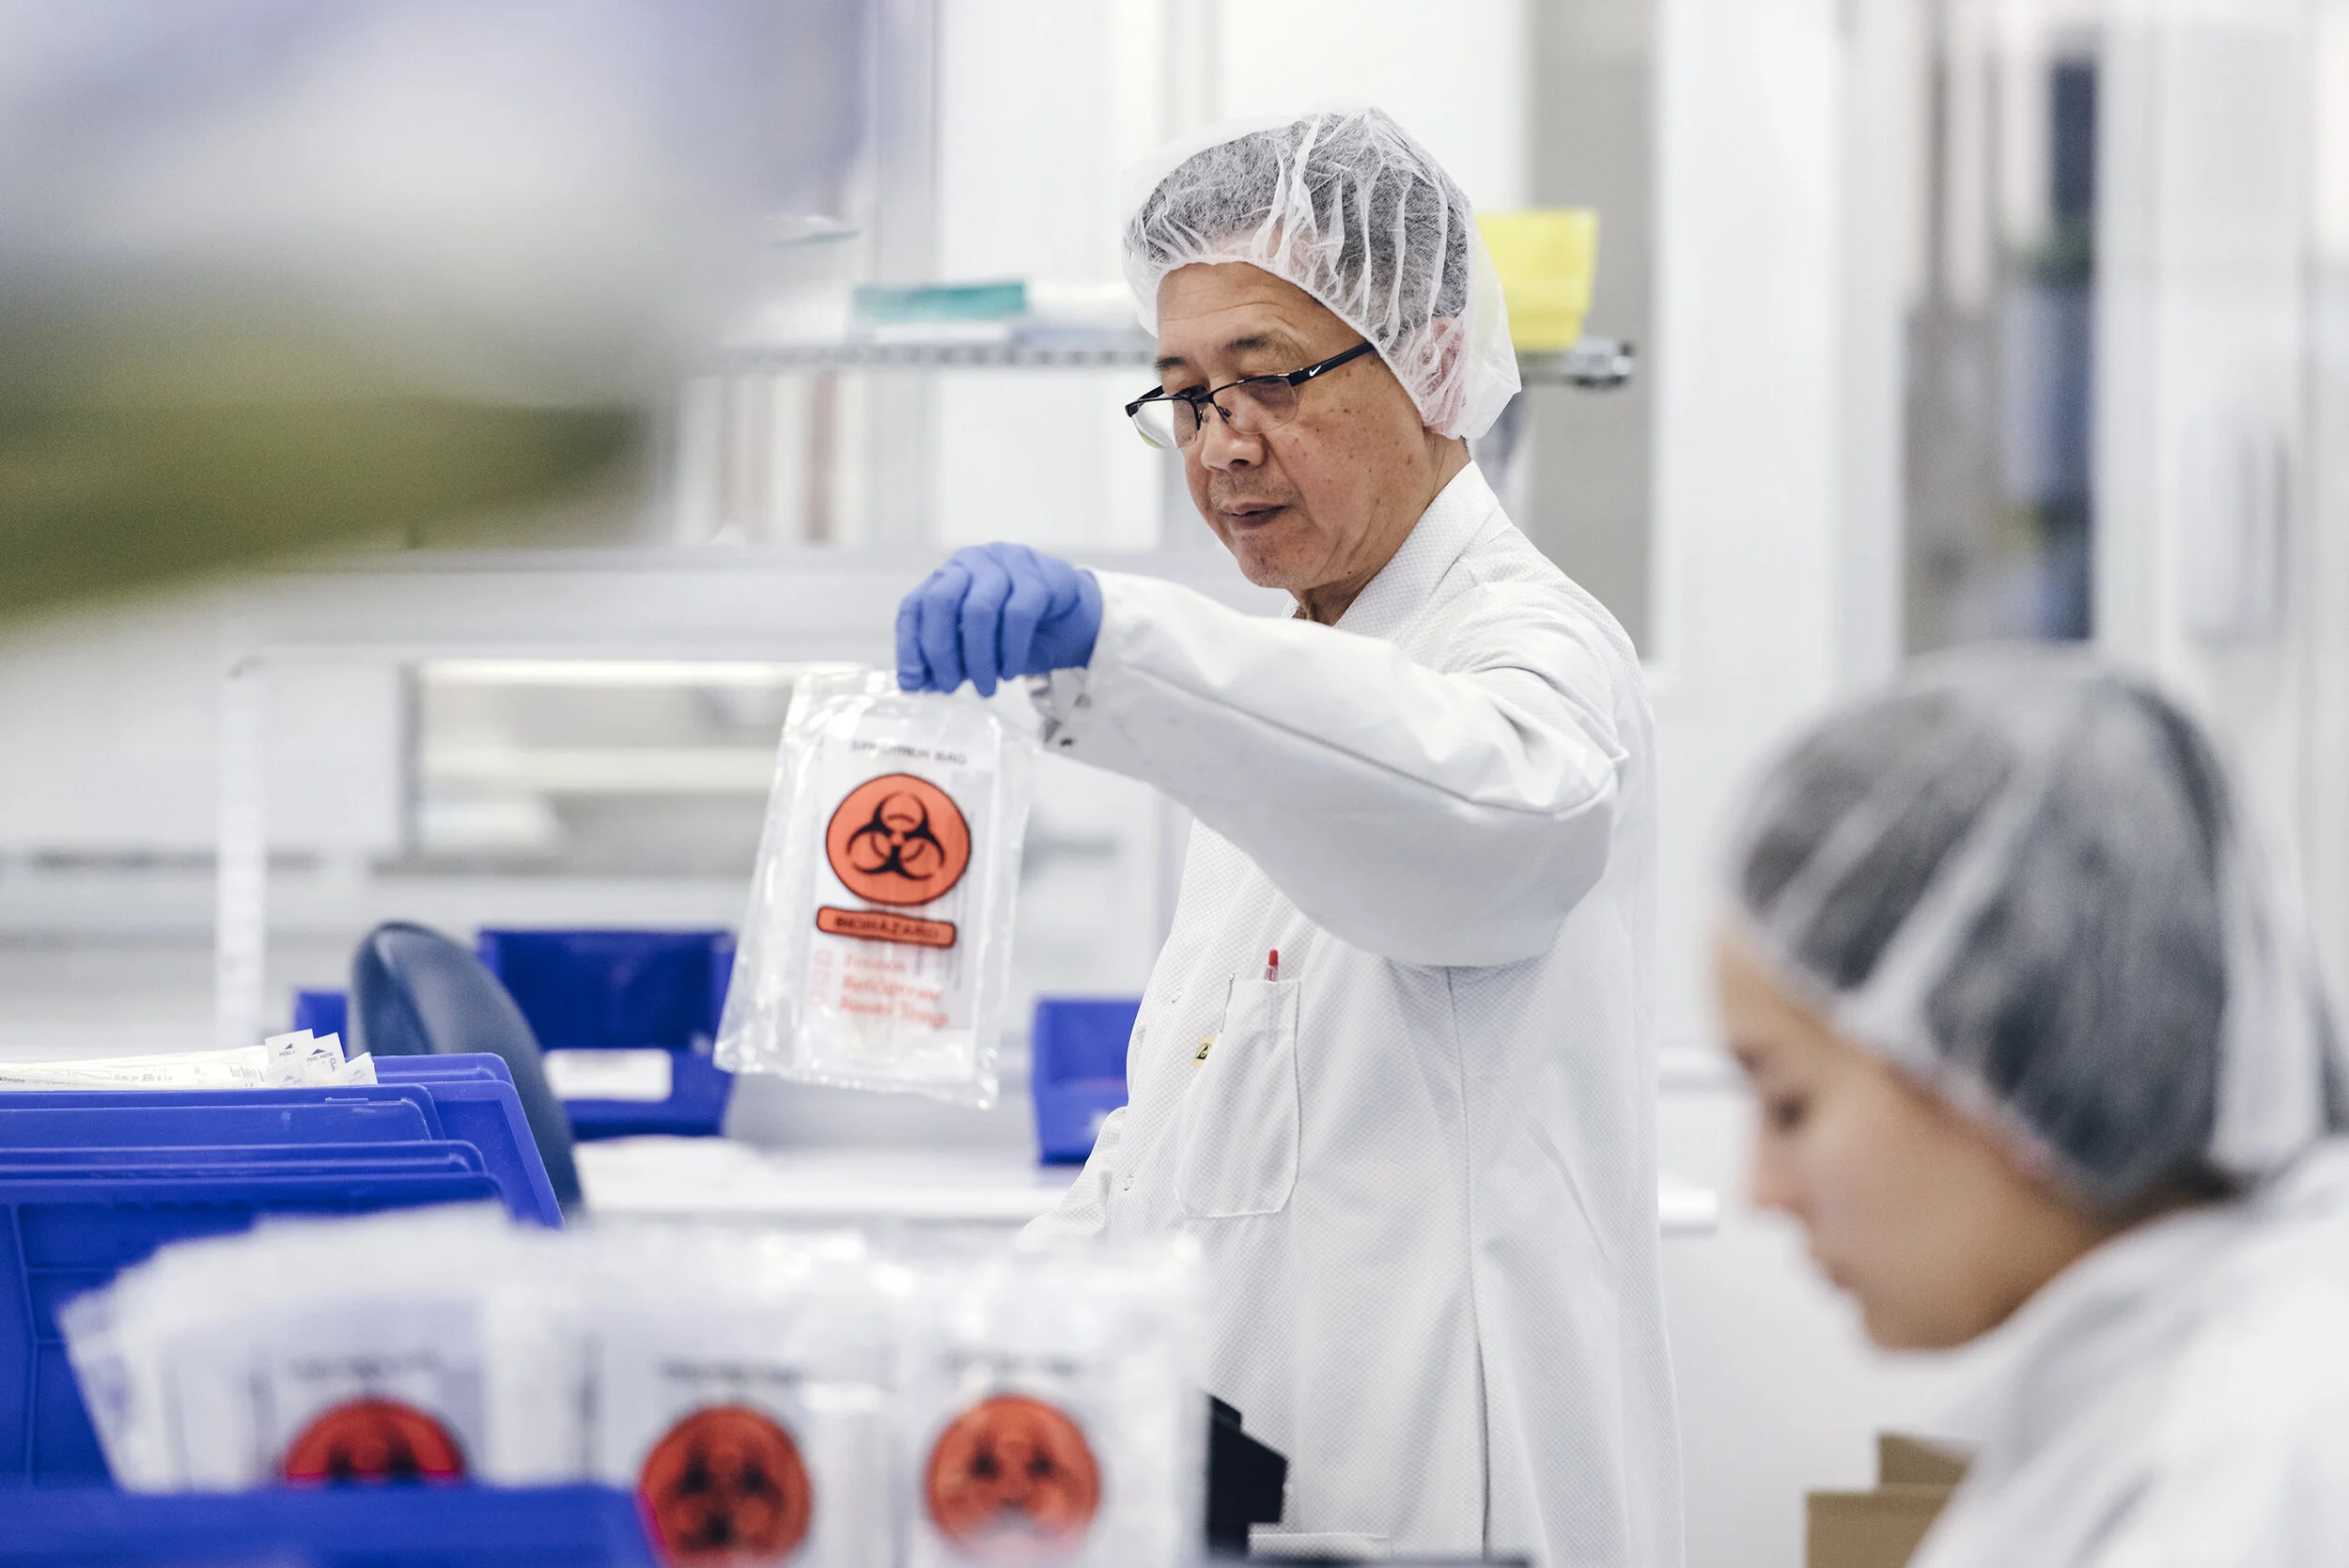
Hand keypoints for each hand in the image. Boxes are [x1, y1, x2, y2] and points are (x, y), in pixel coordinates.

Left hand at [895, 543, 1102, 696]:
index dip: (908, 644)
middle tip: (950, 686)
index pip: (915, 605)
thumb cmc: (1015, 630)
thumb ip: (947, 659)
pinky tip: (1011, 672)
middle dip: (940, 650)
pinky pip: (1018, 616)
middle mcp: (972, 563)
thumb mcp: (976, 647)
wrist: (1072, 617)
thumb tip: (915, 683)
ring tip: (985, 688)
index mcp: (948, 577)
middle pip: (941, 601)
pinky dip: (1010, 651)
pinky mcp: (1039, 578)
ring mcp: (1006, 565)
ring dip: (978, 658)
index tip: (912, 681)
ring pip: (979, 610)